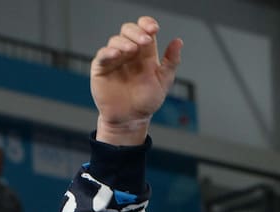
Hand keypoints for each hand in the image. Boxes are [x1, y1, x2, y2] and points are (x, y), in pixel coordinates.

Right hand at [91, 16, 182, 145]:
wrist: (131, 119)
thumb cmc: (147, 101)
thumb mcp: (164, 81)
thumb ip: (171, 61)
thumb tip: (179, 41)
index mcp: (145, 53)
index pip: (144, 30)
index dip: (148, 24)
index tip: (154, 28)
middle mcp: (129, 53)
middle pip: (129, 30)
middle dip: (137, 32)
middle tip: (146, 40)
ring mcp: (114, 59)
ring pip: (116, 40)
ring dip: (125, 42)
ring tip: (133, 50)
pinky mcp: (101, 68)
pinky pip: (103, 55)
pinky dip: (109, 52)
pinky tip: (117, 55)